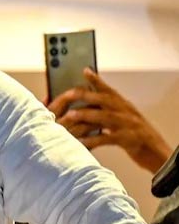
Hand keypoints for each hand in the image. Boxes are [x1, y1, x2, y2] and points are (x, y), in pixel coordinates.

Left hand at [47, 68, 170, 172]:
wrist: (155, 153)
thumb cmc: (135, 137)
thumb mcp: (123, 120)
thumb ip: (108, 112)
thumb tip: (88, 106)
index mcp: (124, 106)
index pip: (109, 90)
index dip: (97, 81)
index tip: (85, 70)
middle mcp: (126, 112)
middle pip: (105, 100)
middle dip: (87, 95)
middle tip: (69, 95)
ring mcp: (128, 125)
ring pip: (105, 117)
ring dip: (87, 115)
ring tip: (70, 116)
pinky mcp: (127, 140)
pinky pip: (107, 138)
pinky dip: (92, 140)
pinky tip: (80, 142)